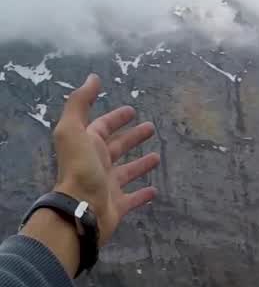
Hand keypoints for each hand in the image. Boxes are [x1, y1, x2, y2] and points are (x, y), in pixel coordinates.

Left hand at [52, 74, 159, 243]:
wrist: (81, 208)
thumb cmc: (80, 168)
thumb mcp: (74, 130)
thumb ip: (80, 103)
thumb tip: (93, 78)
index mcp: (87, 145)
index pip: (102, 127)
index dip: (116, 118)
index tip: (132, 109)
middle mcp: (96, 164)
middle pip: (116, 147)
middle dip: (132, 137)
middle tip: (151, 127)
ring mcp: (107, 185)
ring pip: (127, 171)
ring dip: (140, 163)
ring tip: (157, 155)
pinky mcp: (118, 204)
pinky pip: (133, 198)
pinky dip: (144, 194)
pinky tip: (155, 189)